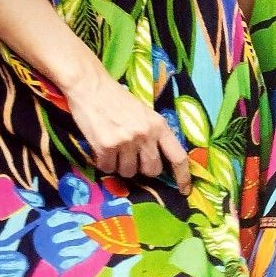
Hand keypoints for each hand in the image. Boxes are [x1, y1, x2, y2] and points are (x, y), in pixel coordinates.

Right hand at [62, 70, 190, 193]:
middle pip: (152, 170)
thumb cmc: (118, 100)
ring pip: (129, 172)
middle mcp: (146, 134)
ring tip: (115, 147)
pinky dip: (104, 162)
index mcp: (159, 125)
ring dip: (121, 166)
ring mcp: (126, 141)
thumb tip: (159, 161)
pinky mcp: (106, 146)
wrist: (91, 86)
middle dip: (142, 168)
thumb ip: (154, 134)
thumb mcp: (145, 114)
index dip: (183, 176)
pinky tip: (102, 147)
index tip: (184, 190)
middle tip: (131, 156)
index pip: (178, 156)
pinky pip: (108, 168)